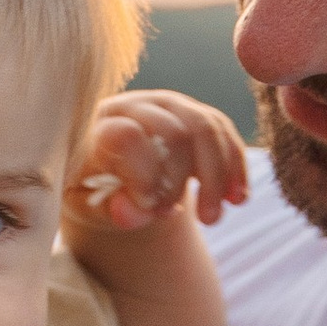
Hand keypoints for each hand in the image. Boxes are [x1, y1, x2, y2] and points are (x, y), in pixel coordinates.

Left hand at [65, 89, 249, 239]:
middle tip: (179, 219)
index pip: (128, 137)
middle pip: (173, 133)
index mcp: (101, 126)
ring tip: (212, 218)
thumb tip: (132, 212)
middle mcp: (135, 106)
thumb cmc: (94, 192)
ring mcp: (168, 105)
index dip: (145, 175)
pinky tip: (237, 199)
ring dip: (217, 177)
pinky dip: (234, 167)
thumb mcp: (89, 206)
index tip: (152, 210)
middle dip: (184, 181)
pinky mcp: (194, 113)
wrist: (112, 176)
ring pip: (205, 129)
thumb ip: (108, 210)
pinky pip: (223, 132)